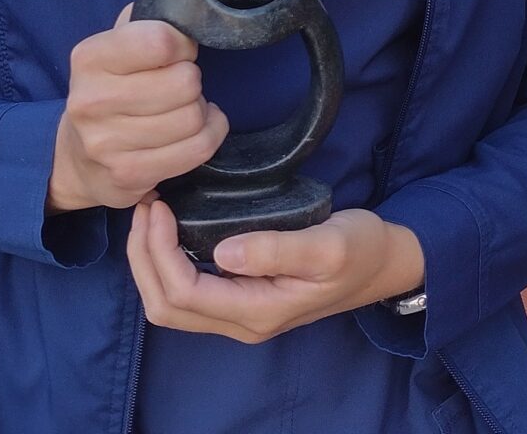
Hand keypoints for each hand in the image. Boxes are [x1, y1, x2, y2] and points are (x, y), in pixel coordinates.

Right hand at [47, 5, 228, 213]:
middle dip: (193, 79)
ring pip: (193, 117)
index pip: (160, 41)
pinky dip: (210, 135)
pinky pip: (197, 150)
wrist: (76, 157)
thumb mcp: (114, 46)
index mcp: (89, 58)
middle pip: (185, 82)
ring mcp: (106, 144)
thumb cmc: (110, 89)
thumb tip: (183, 1)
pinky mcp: (128, 176)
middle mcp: (91, 101)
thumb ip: (143, 20)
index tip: (179, 51)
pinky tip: (196, 129)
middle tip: (181, 83)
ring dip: (201, 110)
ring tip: (185, 108)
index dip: (183, 44)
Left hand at [127, 199, 425, 342]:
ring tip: (151, 212)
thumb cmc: (360, 250)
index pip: (183, 293)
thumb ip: (276, 250)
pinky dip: (165, 260)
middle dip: (143, 257)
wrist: (383, 264)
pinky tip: (169, 226)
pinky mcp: (240, 295)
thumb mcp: (327, 245)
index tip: (160, 205)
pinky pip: (186, 289)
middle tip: (145, 205)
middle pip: (165, 307)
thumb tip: (222, 252)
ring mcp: (239, 312)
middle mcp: (240, 321)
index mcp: (257, 312)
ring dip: (149, 260)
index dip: (159, 251)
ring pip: (170, 303)